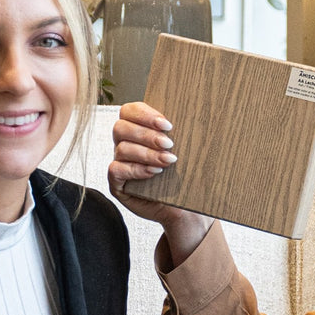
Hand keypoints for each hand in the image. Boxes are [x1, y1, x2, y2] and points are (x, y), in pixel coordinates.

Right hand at [109, 102, 211, 263]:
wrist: (185, 206)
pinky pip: (116, 169)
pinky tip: (154, 172)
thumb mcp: (185, 149)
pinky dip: (136, 169)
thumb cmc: (184, 175)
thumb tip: (198, 108)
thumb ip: (183, 129)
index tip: (168, 124)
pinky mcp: (117, 183)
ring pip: (122, 148)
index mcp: (139, 129)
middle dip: (147, 134)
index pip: (129, 110)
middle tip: (169, 144)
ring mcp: (120, 163)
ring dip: (147, 153)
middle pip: (121, 127)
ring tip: (168, 161)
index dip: (145, 114)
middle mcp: (125, 143)